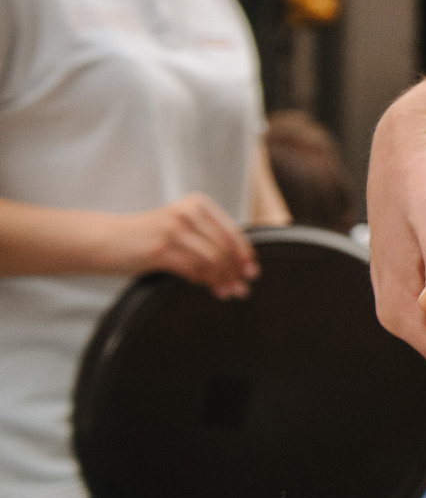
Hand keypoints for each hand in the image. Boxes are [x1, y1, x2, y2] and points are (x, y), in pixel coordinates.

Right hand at [109, 194, 257, 298]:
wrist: (104, 239)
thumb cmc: (143, 236)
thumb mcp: (179, 228)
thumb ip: (206, 239)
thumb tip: (239, 266)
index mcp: (197, 205)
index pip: (232, 232)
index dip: (244, 255)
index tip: (251, 272)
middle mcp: (188, 213)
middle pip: (225, 248)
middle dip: (235, 272)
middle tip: (240, 289)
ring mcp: (174, 230)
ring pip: (213, 260)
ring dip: (222, 280)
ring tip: (226, 292)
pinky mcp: (161, 249)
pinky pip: (194, 269)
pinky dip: (204, 280)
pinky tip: (205, 286)